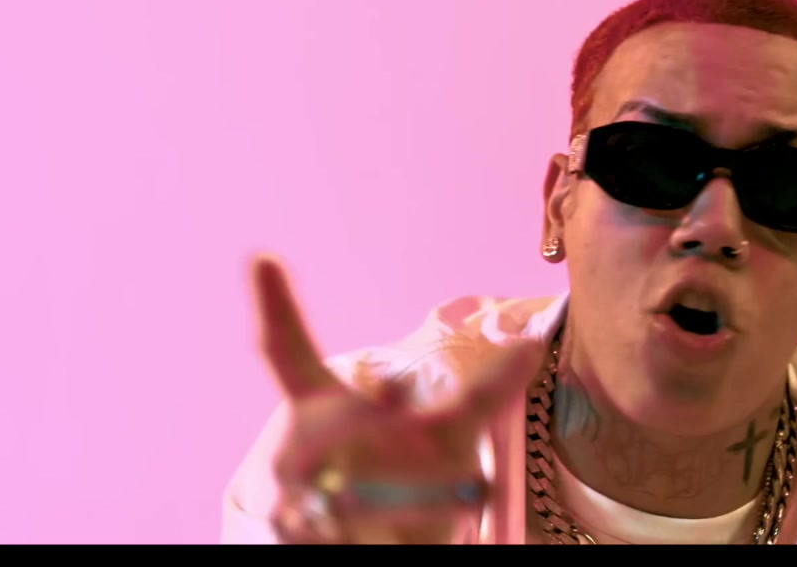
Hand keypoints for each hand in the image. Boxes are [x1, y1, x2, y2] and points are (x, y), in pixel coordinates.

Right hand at [251, 254, 543, 543]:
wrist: (354, 541)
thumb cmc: (396, 470)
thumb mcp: (445, 433)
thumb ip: (484, 393)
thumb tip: (533, 344)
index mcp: (318, 407)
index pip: (285, 352)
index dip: (276, 308)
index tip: (263, 257)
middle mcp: (296, 451)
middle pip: (328, 426)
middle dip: (362, 413)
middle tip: (399, 392)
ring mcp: (295, 503)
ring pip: (354, 499)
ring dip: (419, 499)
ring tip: (474, 496)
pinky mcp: (302, 541)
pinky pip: (349, 540)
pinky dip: (395, 540)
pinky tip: (409, 537)